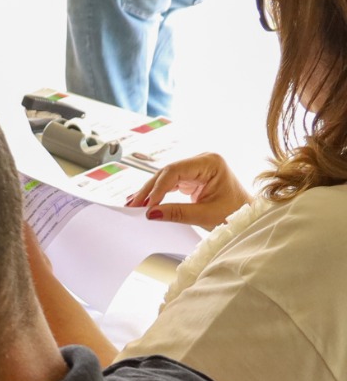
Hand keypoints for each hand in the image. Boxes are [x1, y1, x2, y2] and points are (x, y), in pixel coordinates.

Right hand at [125, 152, 252, 229]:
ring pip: (165, 178)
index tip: (146, 206)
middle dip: (149, 190)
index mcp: (210, 163)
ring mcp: (196, 169)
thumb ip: (176, 213)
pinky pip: (169, 184)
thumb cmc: (235, 214)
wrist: (248, 218)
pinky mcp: (191, 178)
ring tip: (132, 204)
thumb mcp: (205, 215)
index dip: (157, 188)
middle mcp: (202, 161)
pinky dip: (157, 194)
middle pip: (166, 173)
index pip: (174, 171)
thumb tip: (150, 214)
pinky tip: (143, 201)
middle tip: (132, 206)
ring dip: (149, 192)